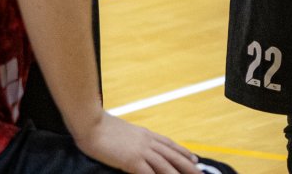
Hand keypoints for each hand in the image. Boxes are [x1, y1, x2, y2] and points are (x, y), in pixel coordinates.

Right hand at [77, 113, 201, 173]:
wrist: (91, 122)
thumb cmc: (102, 126)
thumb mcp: (123, 131)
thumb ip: (133, 139)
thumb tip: (137, 144)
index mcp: (145, 134)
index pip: (169, 144)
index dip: (183, 152)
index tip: (194, 159)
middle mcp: (147, 142)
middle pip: (173, 155)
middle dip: (188, 165)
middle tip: (201, 173)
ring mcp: (140, 151)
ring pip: (166, 165)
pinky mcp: (131, 160)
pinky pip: (148, 173)